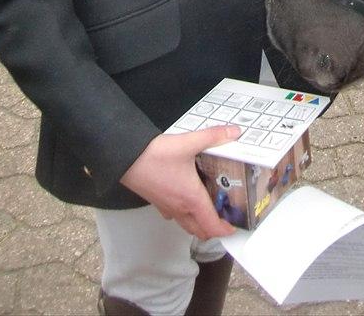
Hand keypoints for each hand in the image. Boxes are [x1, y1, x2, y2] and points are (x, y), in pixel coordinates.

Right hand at [120, 124, 241, 239]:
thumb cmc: (155, 156)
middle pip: (200, 231)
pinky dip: (185, 213)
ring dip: (200, 223)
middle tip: (226, 215)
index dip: (225, 230)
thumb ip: (213, 136)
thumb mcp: (189, 142)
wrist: (126, 159)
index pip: (212, 226)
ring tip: (210, 206)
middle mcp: (180, 208)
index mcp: (191, 199)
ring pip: (187, 225)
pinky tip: (188, 196)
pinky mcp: (158, 202)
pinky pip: (175, 215)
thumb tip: (234, 132)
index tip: (236, 225)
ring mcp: (167, 208)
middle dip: (215, 228)